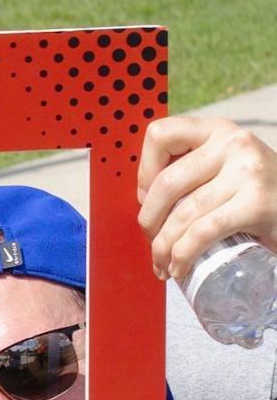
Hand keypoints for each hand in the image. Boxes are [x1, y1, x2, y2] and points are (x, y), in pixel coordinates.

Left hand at [137, 116, 276, 279]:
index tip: (147, 197)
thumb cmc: (254, 194)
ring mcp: (247, 172)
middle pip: (165, 184)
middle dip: (149, 222)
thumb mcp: (224, 168)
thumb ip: (192, 171)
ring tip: (163, 264)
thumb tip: (144, 199)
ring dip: (162, 248)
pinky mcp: (255, 204)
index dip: (143, 171)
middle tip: (153, 241)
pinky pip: (202, 233)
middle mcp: (233, 144)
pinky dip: (182, 257)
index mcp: (218, 131)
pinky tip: (179, 268)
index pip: (161, 135)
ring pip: (182, 215)